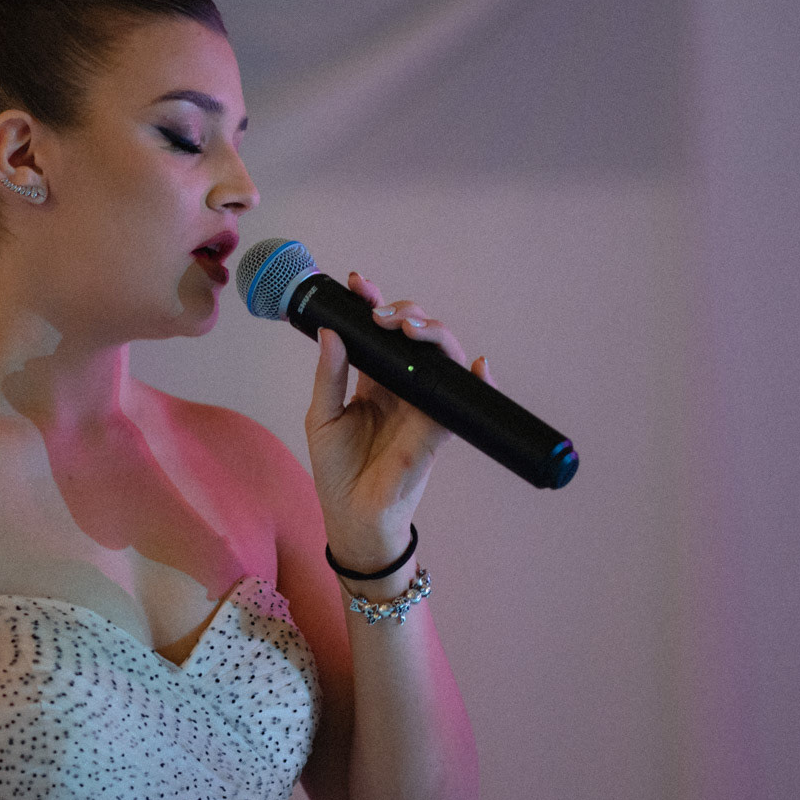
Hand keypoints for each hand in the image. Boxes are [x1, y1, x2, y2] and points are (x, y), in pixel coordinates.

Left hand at [304, 272, 494, 572]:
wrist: (353, 516)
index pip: (378, 332)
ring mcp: (424, 403)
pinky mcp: (440, 426)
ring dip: (432, 332)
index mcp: (372, 379)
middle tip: (381, 313)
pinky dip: (478, 380)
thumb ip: (329, 375)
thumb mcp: (321, 416)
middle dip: (403, 311)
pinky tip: (476, 365)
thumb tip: (331, 332)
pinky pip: (465, 398)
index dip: (372, 304)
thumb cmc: (337, 470)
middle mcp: (402, 385)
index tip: (358, 283)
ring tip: (408, 327)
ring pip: (442, 355)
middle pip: (416, 334)